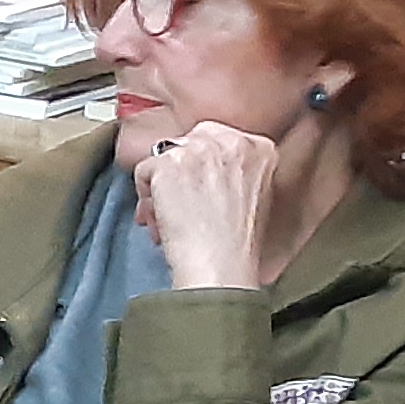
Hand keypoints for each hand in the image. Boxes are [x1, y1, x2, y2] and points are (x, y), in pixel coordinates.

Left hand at [129, 117, 275, 292]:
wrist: (222, 265)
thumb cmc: (236, 243)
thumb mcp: (253, 195)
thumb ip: (233, 172)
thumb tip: (199, 171)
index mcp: (260, 148)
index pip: (215, 138)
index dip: (199, 167)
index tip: (197, 190)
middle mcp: (233, 141)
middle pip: (187, 143)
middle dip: (177, 172)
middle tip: (178, 204)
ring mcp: (200, 149)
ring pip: (163, 158)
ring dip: (160, 189)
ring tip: (167, 219)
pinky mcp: (170, 162)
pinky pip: (143, 171)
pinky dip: (145, 197)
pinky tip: (160, 221)